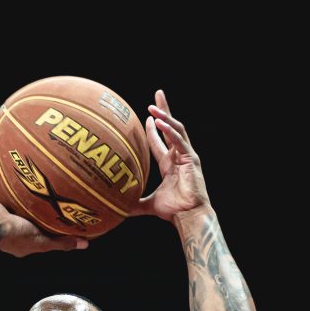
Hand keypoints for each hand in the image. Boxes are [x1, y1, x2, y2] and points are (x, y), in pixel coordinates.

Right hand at [0, 174, 88, 256]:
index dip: (42, 223)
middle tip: (37, 191)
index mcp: (20, 238)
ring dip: (7, 190)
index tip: (52, 212)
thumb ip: (63, 242)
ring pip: (2, 201)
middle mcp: (8, 226)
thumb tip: (86, 245)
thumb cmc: (19, 236)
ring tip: (17, 176)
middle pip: (18, 213)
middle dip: (26, 204)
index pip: (33, 231)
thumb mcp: (45, 241)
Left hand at [130, 90, 210, 221]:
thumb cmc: (173, 211)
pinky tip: (159, 122)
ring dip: (165, 116)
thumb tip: (118, 209)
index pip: (161, 140)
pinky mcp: (191, 159)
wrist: (188, 216)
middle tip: (158, 94)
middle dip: (164, 110)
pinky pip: (179, 141)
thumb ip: (134, 203)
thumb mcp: (149, 204)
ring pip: (176, 129)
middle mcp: (179, 156)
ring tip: (153, 107)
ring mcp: (186, 156)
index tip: (147, 117)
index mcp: (170, 164)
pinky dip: (169, 130)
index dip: (154, 128)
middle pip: (171, 127)